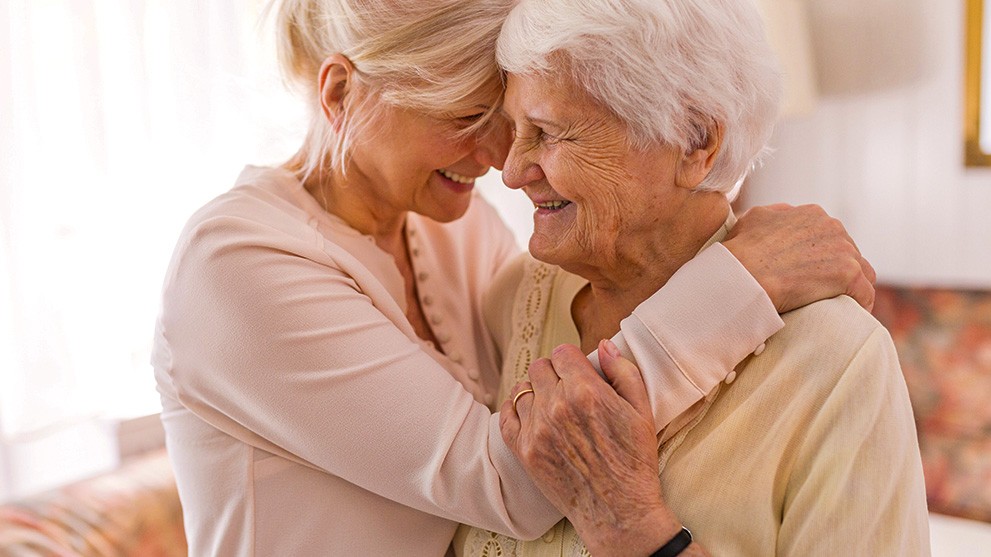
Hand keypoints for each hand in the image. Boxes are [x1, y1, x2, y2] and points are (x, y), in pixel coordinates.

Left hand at [500, 341, 685, 556]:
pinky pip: (506, 415)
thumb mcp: (641, 411)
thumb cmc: (634, 462)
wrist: (618, 511)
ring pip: (522, 388)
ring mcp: (536, 429)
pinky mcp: (524, 451)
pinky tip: (531, 414)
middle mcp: (556, 406)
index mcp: (586, 391)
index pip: (562, 352)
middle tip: (566, 387)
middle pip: (540, 367)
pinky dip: (515, 409)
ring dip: (535, 390)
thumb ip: (622, 372)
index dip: (572, 360)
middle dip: (554, 372)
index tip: (578, 371)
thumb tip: (603, 345)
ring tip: (550, 402)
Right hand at [723, 203, 876, 311]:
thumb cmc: (740, 252)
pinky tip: (850, 316)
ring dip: (851, 288)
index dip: (823, 256)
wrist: (742, 275)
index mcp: (812, 214)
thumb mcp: (754, 219)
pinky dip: (860, 305)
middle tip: (823, 292)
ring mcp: (843, 249)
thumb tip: (780, 218)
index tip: (813, 273)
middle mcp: (832, 226)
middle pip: (848, 252)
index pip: (831, 236)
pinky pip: (865, 293)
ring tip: (839, 306)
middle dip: (838, 270)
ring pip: (862, 272)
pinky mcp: (848, 273)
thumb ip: (774, 216)